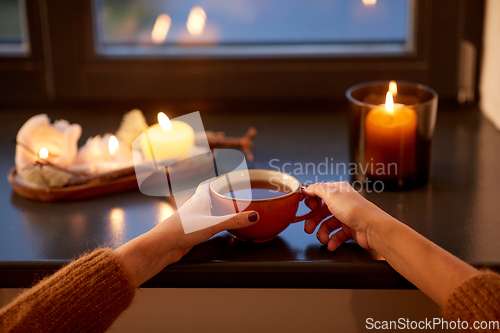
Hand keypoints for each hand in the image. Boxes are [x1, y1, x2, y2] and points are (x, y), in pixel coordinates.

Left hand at [114, 179, 258, 286]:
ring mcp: (191, 219)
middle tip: (234, 192)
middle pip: (208, 196)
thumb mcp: (212, 225)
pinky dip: (214, 222)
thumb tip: (254, 216)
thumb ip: (233, 221)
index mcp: (199, 199)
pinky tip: (220, 228)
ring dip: (217, 208)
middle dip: (221, 193)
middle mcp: (194, 207)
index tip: (229, 176)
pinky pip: (205, 223)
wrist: (161, 246)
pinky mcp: (190, 232)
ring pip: (207, 210)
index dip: (218, 179)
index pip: (209, 184)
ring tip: (231, 209)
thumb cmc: (181, 231)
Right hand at [302, 182, 395, 251]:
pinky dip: (332, 241)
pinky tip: (331, 244)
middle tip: (308, 228)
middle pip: (320, 211)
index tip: (306, 208)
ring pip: (327, 225)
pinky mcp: (349, 230)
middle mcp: (341, 203)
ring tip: (322, 239)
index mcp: (337, 191)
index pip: (318, 193)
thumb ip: (316, 189)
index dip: (310, 201)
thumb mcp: (332, 195)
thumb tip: (306, 187)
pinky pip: (336, 235)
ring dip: (322, 233)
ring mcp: (345, 217)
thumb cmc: (356, 210)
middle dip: (313, 221)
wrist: (374, 229)